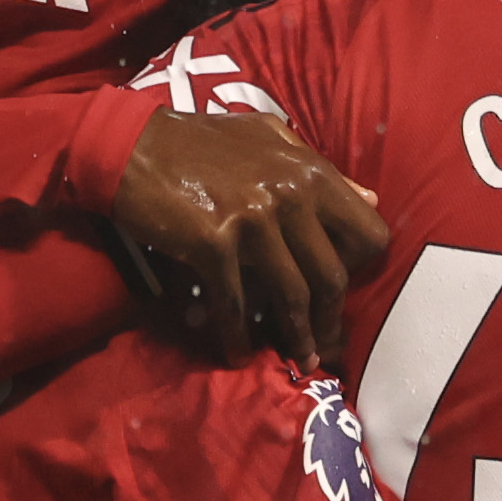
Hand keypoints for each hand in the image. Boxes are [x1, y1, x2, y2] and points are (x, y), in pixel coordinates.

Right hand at [112, 110, 388, 366]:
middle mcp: (290, 195)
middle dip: (331, 319)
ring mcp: (253, 220)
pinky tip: (238, 353)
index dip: (360, 267)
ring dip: (297, 337)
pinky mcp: (213, 243)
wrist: (131, 145)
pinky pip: (236, 302)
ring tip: (299, 360)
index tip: (342, 286)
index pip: (368, 232)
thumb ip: (321, 171)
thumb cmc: (200, 143)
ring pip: (292, 296)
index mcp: (310, 171)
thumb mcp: (270, 140)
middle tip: (329, 346)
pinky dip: (237, 335)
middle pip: (331, 275)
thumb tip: (370, 200)